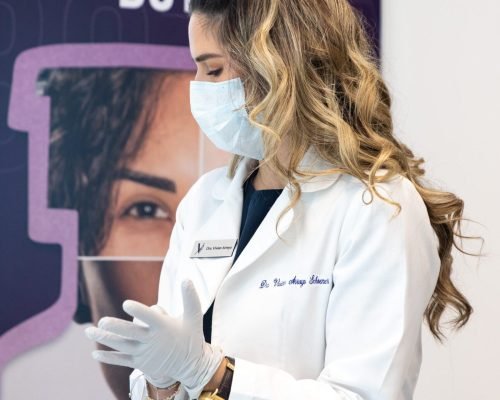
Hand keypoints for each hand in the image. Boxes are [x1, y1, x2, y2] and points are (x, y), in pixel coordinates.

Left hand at [85, 280, 223, 397]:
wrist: (190, 365)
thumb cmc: (191, 336)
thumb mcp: (194, 316)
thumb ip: (190, 298)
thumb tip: (186, 279)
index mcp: (164, 327)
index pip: (150, 318)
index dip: (138, 311)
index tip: (126, 303)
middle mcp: (153, 341)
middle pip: (131, 334)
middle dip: (116, 328)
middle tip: (102, 321)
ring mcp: (145, 353)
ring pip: (122, 346)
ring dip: (105, 340)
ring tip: (88, 332)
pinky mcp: (141, 362)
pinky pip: (122, 360)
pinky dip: (109, 358)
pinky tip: (95, 354)